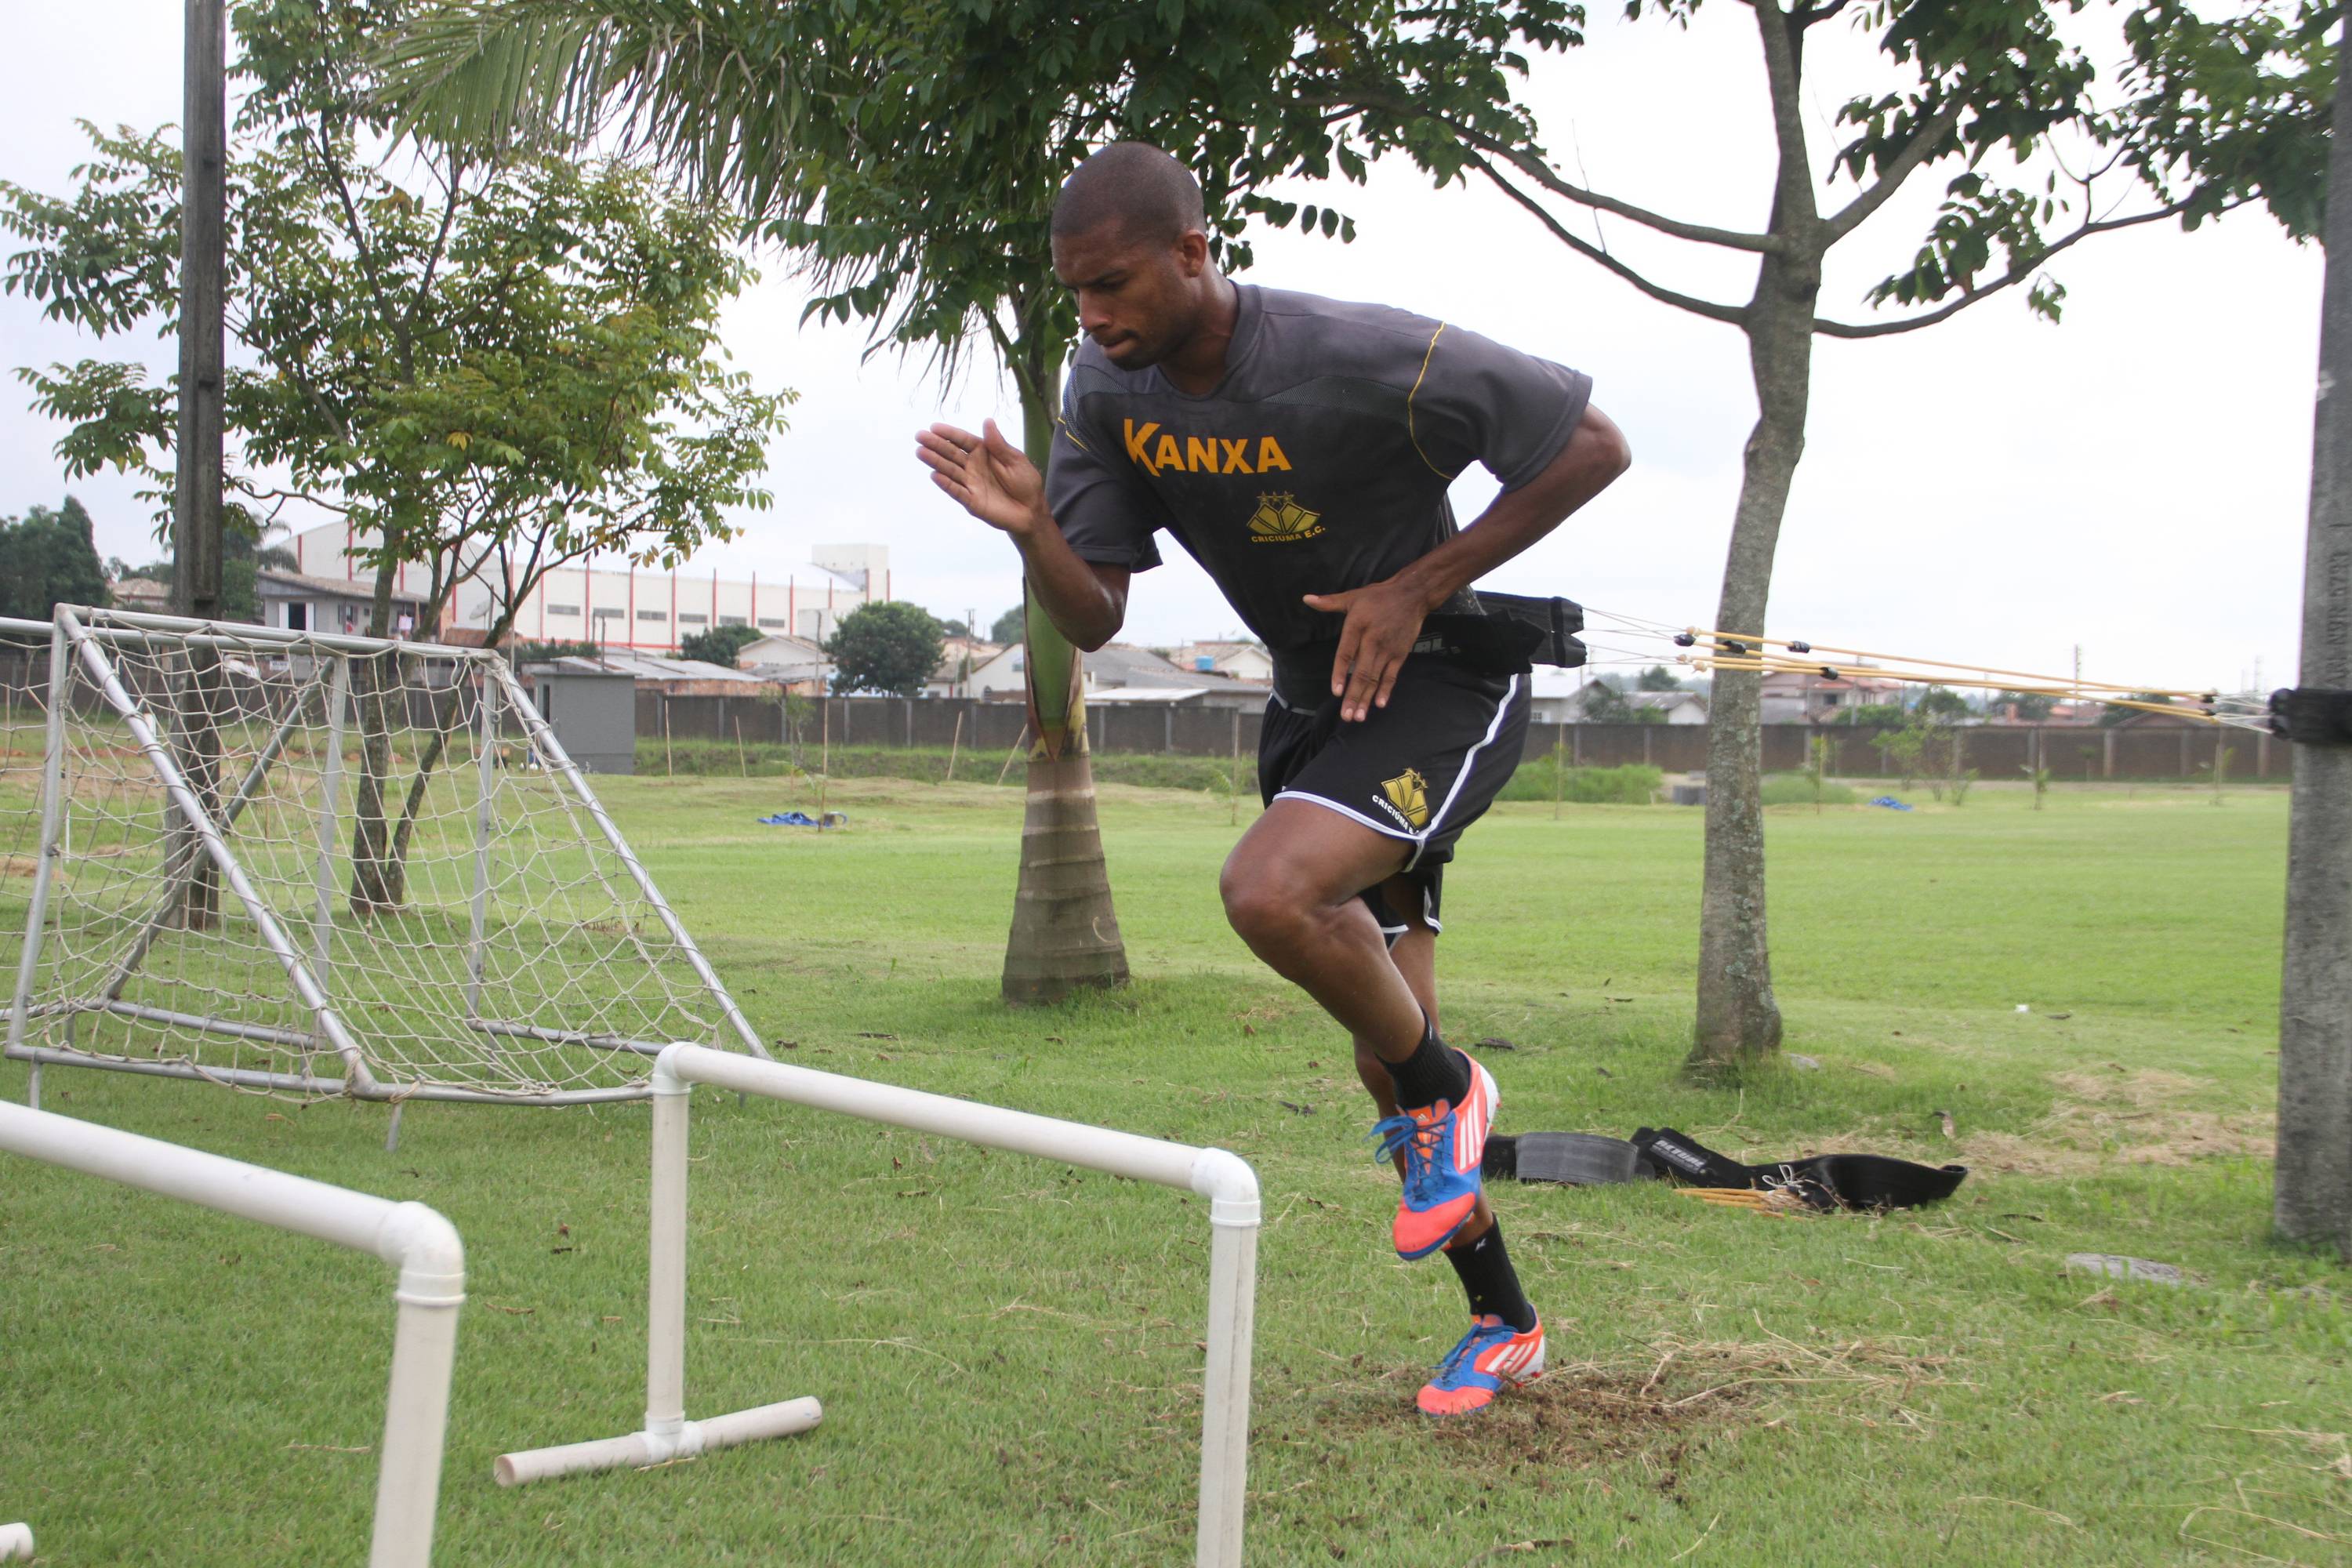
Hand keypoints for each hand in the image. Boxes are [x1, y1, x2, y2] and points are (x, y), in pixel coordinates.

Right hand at [915, 419, 1045, 537]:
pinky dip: (946, 484)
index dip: (949, 434)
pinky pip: (957, 491)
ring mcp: (971, 484)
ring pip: (950, 471)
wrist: (1031, 510)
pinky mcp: (971, 501)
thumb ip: (998, 444)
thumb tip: (987, 421)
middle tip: (920, 436)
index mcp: (984, 453)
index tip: (934, 427)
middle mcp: (973, 467)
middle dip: (936, 445)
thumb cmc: (1025, 482)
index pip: (963, 440)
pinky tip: (934, 475)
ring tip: (920, 452)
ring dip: (935, 461)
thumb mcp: (1015, 460)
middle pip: (952, 454)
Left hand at [1302, 577, 1430, 721]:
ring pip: (1375, 678)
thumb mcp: (1352, 597)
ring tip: (1359, 717)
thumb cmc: (1379, 596)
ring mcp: (1388, 649)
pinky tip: (1379, 704)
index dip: (1341, 673)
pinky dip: (1386, 690)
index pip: (1346, 654)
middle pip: (1362, 672)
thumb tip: (1306, 599)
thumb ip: (1329, 602)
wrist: (1412, 594)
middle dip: (1353, 696)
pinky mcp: (1400, 654)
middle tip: (1346, 716)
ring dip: (1367, 698)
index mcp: (1357, 626)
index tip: (1336, 692)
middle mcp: (1372, 640)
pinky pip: (1392, 676)